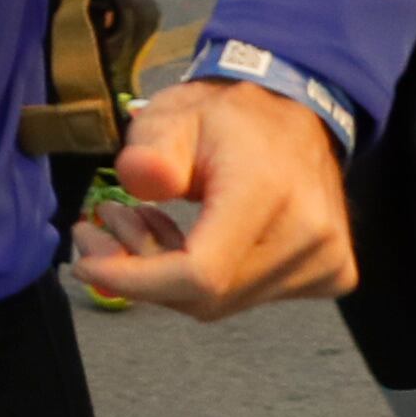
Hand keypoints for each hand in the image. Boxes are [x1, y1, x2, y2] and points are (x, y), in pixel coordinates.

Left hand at [67, 77, 355, 317]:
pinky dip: (204, 279)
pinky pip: (247, 296)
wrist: (294, 116)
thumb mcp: (174, 113)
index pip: (200, 273)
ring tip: (144, 219)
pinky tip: (187, 237)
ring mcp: (326, 261)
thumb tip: (139, 178)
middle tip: (105, 225)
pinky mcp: (330, 275)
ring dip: (168, 274)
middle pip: (205, 295)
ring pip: (222, 303)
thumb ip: (151, 147)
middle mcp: (308, 236)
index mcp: (269, 193)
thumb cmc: (227, 116)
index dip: (136, 279)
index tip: (85, 261)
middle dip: (140, 272)